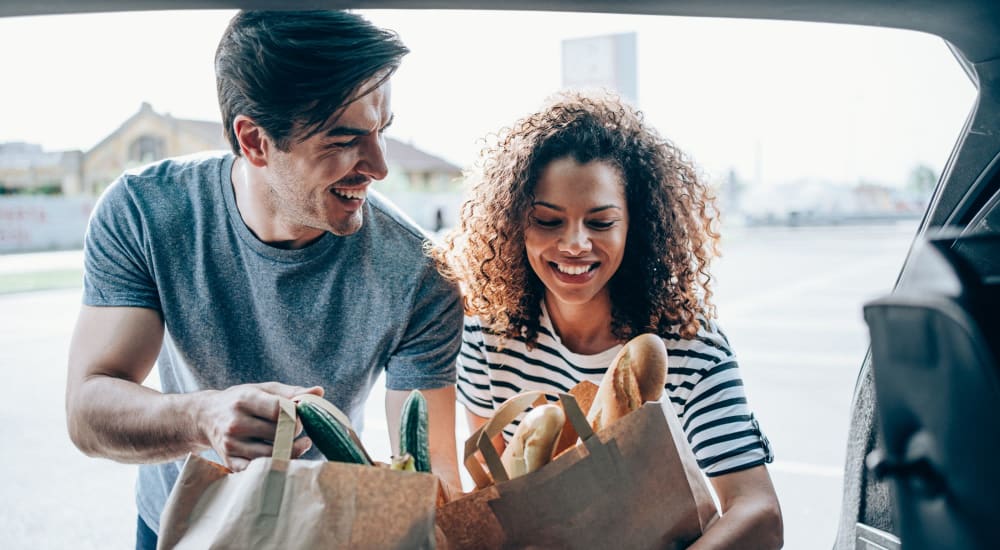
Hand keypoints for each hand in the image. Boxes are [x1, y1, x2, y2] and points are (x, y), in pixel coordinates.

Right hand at [196, 382, 323, 470]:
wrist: (205, 416)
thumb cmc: (241, 400)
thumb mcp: (263, 389)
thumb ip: (292, 392)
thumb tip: (319, 392)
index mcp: (245, 400)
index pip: (279, 410)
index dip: (297, 415)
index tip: (301, 415)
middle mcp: (236, 423)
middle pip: (279, 434)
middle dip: (295, 432)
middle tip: (298, 430)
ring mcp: (232, 445)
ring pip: (273, 454)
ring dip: (292, 451)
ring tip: (300, 444)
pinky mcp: (230, 462)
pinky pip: (259, 470)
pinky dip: (276, 466)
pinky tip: (284, 456)